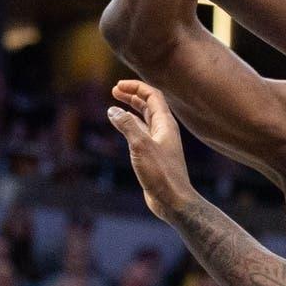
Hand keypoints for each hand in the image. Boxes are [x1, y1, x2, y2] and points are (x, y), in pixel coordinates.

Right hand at [106, 81, 194, 217]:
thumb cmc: (161, 174)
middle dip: (132, 95)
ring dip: (131, 109)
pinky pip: (142, 133)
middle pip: (149, 104)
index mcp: (166, 124)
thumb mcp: (140, 146)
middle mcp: (165, 130)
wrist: (173, 200)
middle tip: (114, 90)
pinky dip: (131, 125)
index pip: (152, 96)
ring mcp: (160, 142)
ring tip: (115, 104)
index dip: (136, 87)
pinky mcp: (154, 155)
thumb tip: (112, 110)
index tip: (118, 85)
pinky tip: (122, 127)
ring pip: (145, 118)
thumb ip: (127, 126)